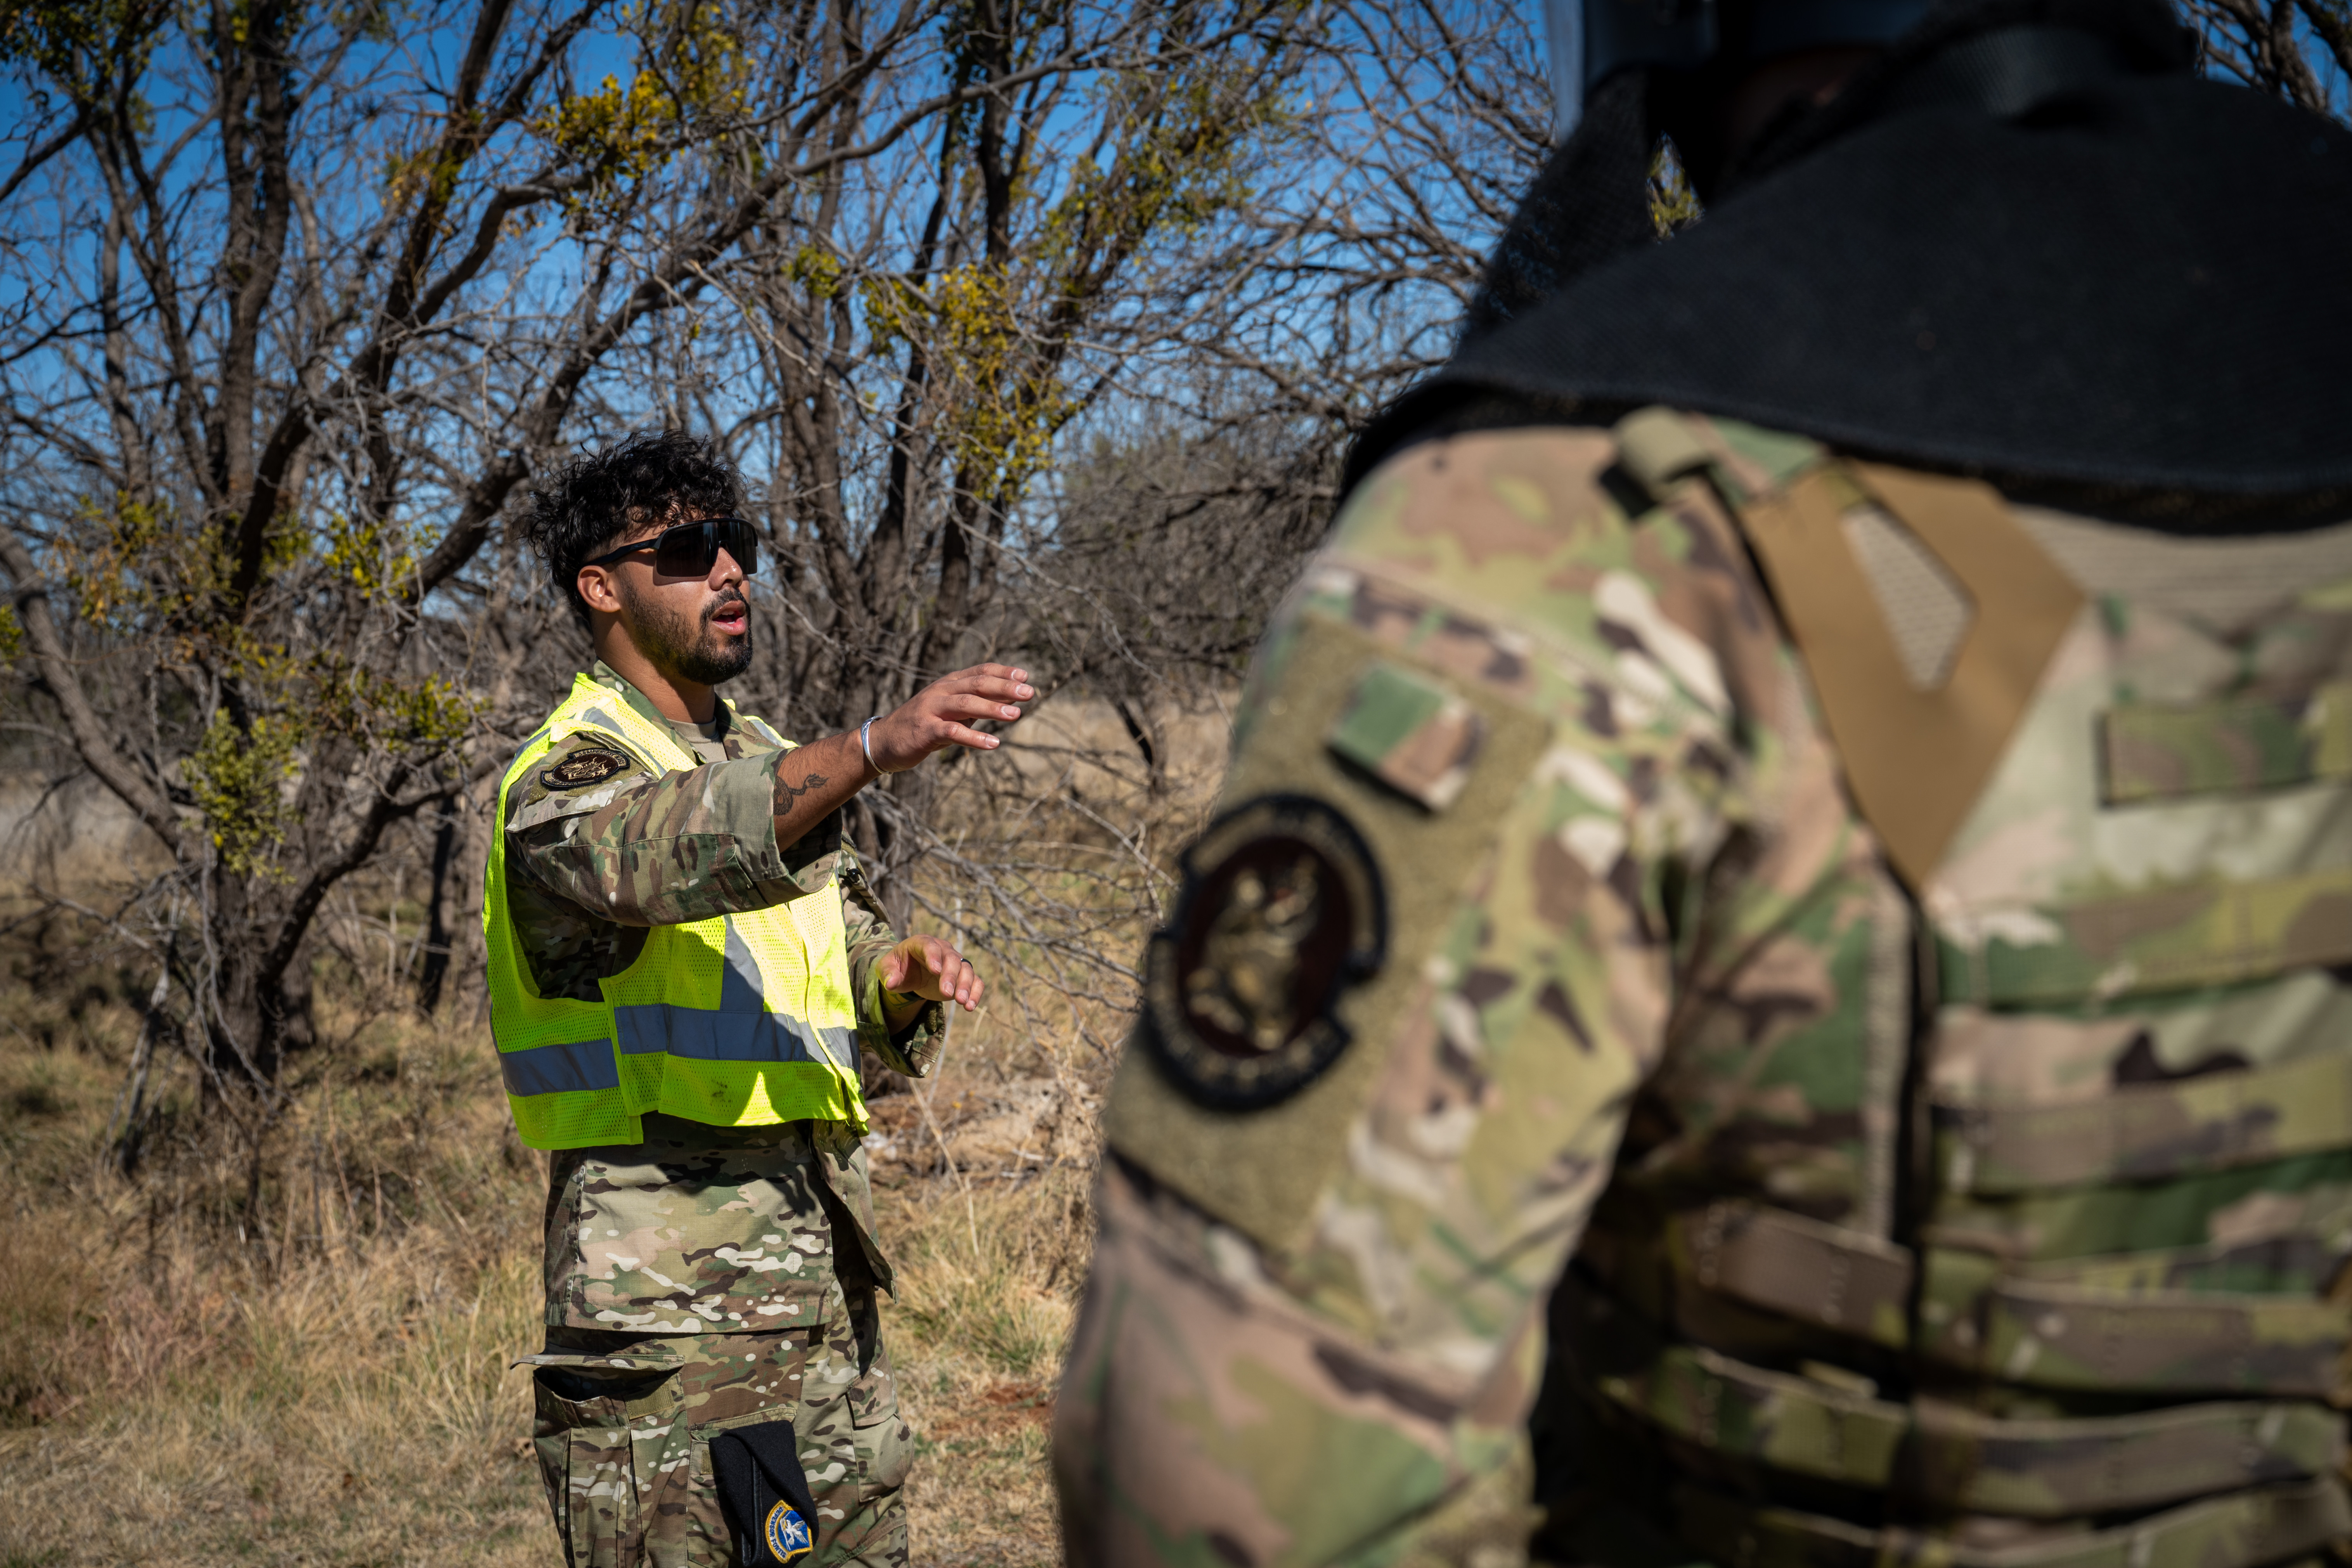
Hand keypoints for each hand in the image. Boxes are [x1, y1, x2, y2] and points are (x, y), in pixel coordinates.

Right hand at [863, 664, 1031, 773]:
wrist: (883, 742)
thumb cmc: (923, 726)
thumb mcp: (951, 711)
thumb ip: (976, 704)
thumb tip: (1009, 700)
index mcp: (948, 684)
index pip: (979, 671)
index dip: (1003, 672)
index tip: (1026, 676)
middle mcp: (940, 692)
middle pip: (977, 684)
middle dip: (1005, 687)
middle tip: (1029, 693)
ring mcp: (931, 710)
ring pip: (966, 704)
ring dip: (993, 709)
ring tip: (1016, 715)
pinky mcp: (925, 731)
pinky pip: (953, 732)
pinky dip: (974, 738)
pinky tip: (993, 744)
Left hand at [880, 935, 983, 1012]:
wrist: (910, 972)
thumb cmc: (898, 967)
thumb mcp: (886, 968)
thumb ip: (888, 974)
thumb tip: (891, 983)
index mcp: (922, 943)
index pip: (930, 946)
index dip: (934, 957)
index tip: (935, 970)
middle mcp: (942, 949)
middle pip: (951, 959)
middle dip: (950, 976)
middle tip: (947, 993)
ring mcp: (954, 962)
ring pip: (966, 969)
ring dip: (966, 985)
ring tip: (962, 1002)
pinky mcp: (962, 976)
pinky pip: (975, 981)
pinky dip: (975, 992)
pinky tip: (970, 1006)